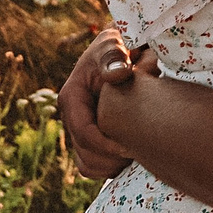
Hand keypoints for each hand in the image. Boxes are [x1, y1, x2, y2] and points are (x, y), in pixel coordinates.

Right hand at [58, 32, 158, 178]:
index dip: (106, 145)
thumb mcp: (116, 44)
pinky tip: (132, 155)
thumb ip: (114, 57)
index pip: (83, 132)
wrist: (125, 51)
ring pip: (87, 164)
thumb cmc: (121, 46)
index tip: (132, 147)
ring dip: (112, 166)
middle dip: (112, 159)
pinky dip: (110, 168)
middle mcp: (71, 115)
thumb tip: (117, 74)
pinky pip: (93, 166)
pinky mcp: (89, 138)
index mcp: (72, 96)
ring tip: (137, 153)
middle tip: (140, 152)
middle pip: (85, 153)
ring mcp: (79, 129)